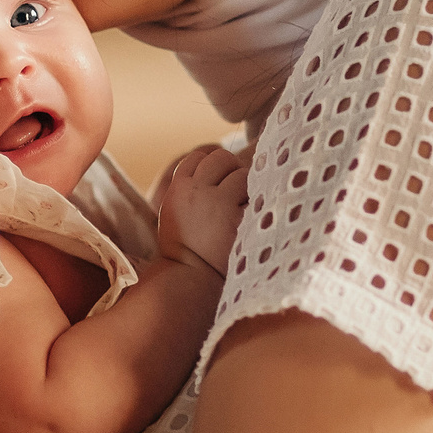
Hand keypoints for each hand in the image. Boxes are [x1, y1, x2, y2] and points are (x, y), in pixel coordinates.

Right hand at [154, 144, 246, 275]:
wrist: (191, 276)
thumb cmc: (186, 244)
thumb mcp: (175, 208)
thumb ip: (192, 185)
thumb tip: (222, 161)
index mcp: (179, 187)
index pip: (200, 155)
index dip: (211, 164)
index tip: (216, 182)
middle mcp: (197, 190)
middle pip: (222, 158)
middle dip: (231, 171)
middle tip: (231, 195)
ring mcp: (219, 204)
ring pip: (243, 174)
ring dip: (246, 187)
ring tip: (239, 209)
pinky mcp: (239, 219)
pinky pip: (257, 196)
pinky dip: (257, 205)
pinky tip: (249, 220)